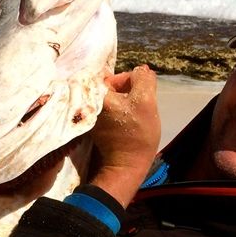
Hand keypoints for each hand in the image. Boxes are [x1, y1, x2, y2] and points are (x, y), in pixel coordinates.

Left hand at [90, 65, 159, 207]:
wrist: (126, 165)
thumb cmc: (136, 134)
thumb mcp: (146, 101)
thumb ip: (143, 79)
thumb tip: (140, 71)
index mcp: (96, 94)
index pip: (112, 73)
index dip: (128, 79)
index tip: (138, 90)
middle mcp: (88, 102)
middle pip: (111, 85)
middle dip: (127, 90)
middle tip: (139, 105)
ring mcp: (91, 115)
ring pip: (112, 98)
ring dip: (126, 102)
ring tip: (135, 115)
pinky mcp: (96, 126)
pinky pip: (110, 110)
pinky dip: (120, 112)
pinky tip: (129, 122)